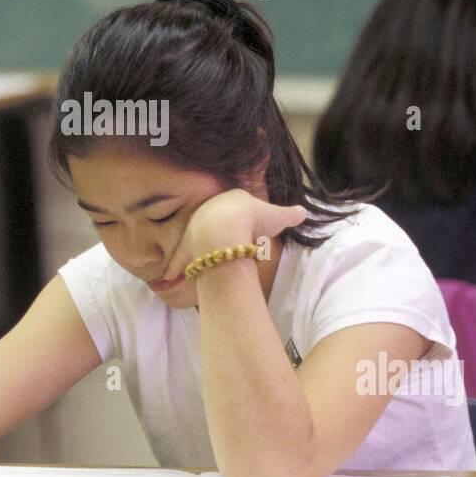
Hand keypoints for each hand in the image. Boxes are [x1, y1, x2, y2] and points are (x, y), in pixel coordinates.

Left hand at [166, 188, 306, 280]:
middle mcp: (209, 209)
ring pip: (197, 236)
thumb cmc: (253, 220)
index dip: (246, 216)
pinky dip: (177, 266)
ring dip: (200, 246)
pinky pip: (180, 257)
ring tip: (211, 260)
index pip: (238, 205)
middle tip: (234, 246)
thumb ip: (291, 214)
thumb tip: (304, 212)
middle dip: (223, 231)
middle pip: (216, 220)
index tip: (252, 228)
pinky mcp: (186, 245)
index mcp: (231, 199)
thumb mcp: (277, 217)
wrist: (226, 229)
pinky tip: (171, 277)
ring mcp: (195, 226)